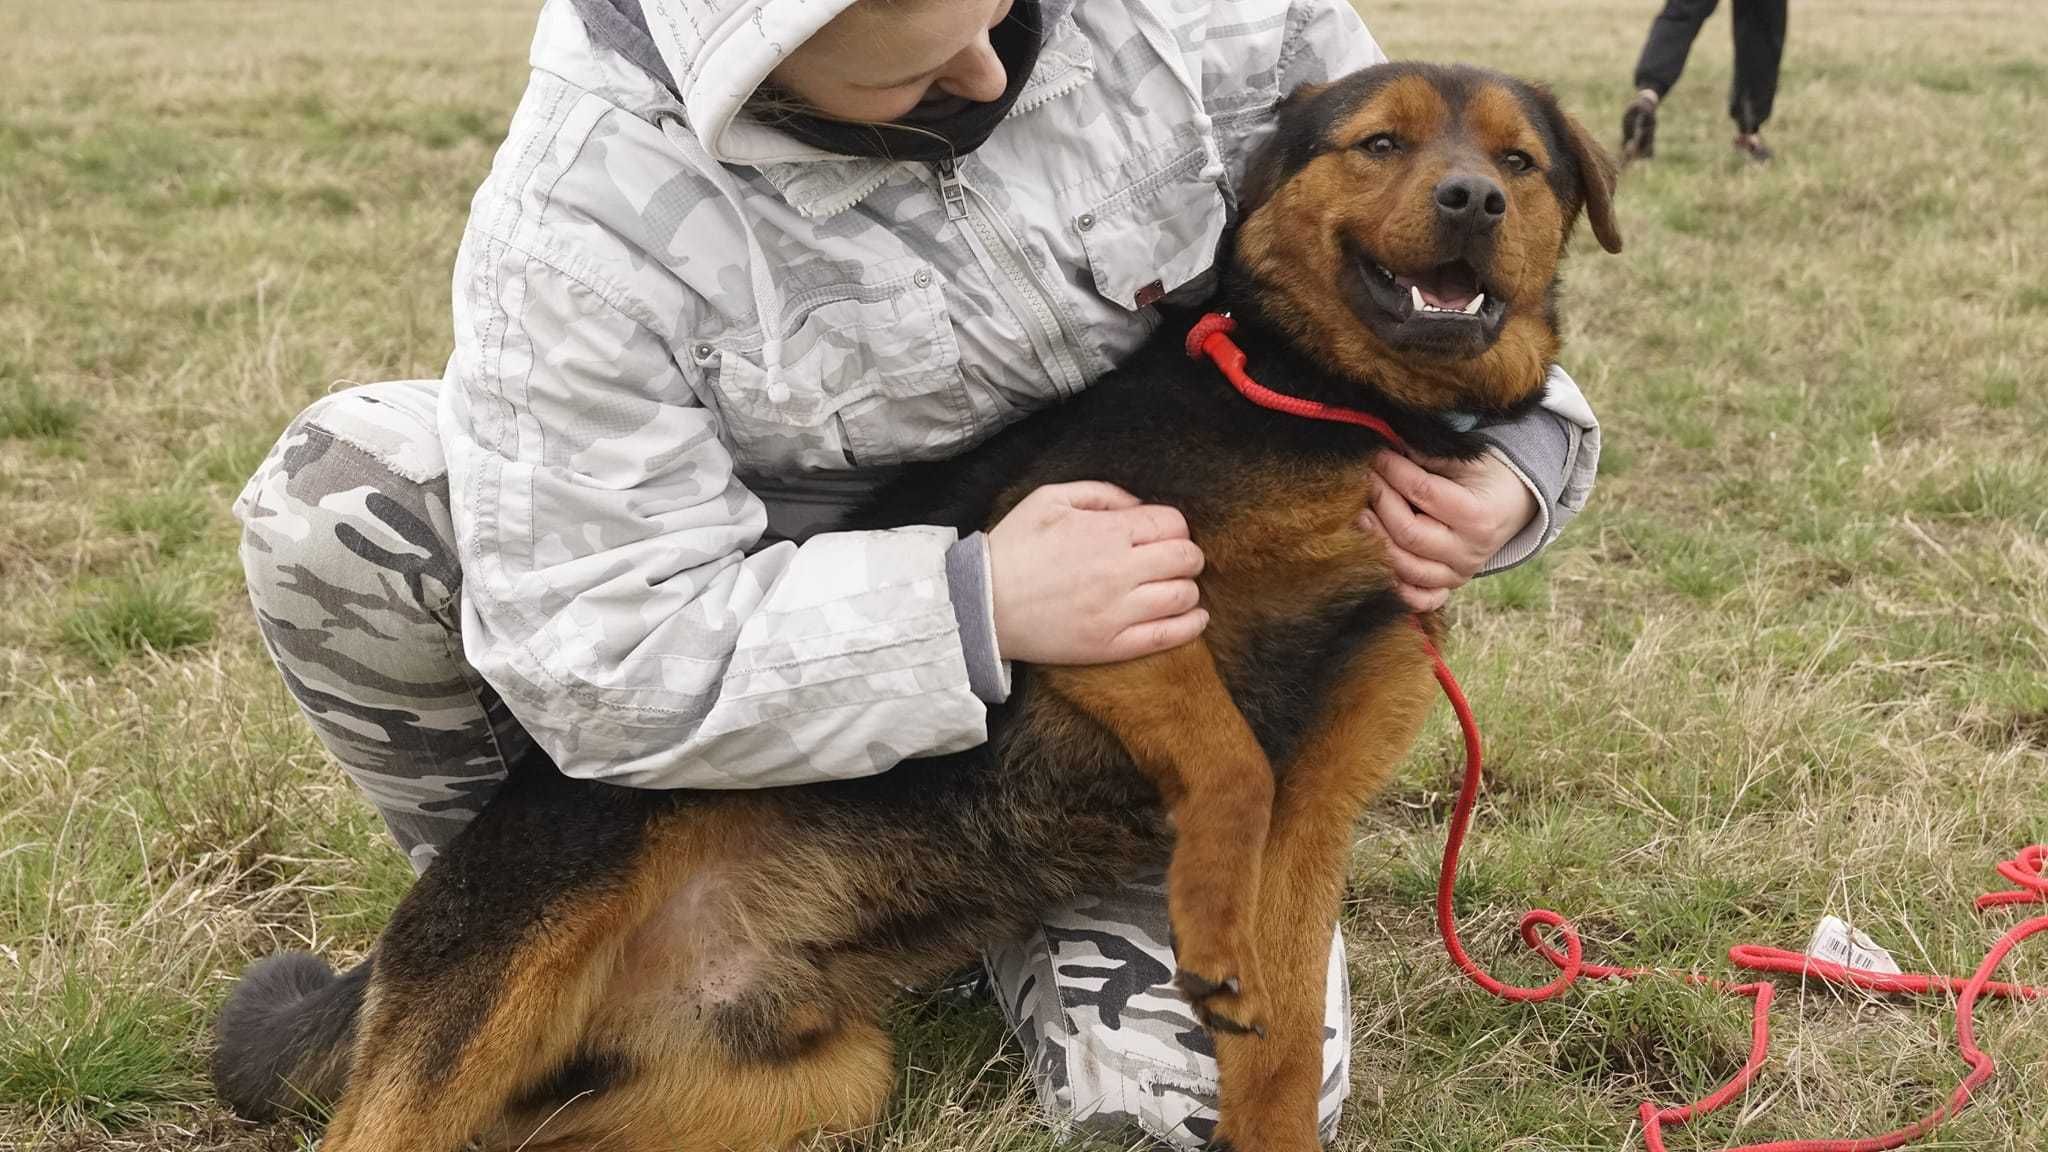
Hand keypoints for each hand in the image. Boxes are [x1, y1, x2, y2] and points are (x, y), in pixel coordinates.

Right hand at [988, 482, 1207, 663]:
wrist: (981, 606)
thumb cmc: (1013, 548)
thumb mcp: (1049, 499)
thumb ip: (1101, 493)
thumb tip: (1139, 506)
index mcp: (1107, 531)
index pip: (1173, 524)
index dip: (1173, 527)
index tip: (1160, 535)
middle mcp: (1120, 571)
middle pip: (1187, 558)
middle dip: (1186, 555)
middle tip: (1172, 560)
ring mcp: (1118, 612)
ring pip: (1184, 596)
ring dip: (1187, 588)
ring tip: (1175, 587)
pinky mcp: (1112, 645)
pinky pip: (1169, 636)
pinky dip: (1191, 624)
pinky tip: (1194, 617)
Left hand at [1358, 450, 1537, 611]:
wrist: (1511, 507)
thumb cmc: (1484, 478)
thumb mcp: (1467, 461)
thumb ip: (1429, 458)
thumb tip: (1389, 449)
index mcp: (1478, 515)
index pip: (1423, 492)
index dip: (1394, 472)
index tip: (1378, 456)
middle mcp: (1468, 551)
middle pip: (1408, 533)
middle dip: (1380, 502)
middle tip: (1364, 479)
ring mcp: (1458, 574)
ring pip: (1405, 567)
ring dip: (1376, 540)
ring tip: (1361, 513)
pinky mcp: (1447, 587)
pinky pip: (1418, 598)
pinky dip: (1394, 586)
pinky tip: (1376, 559)